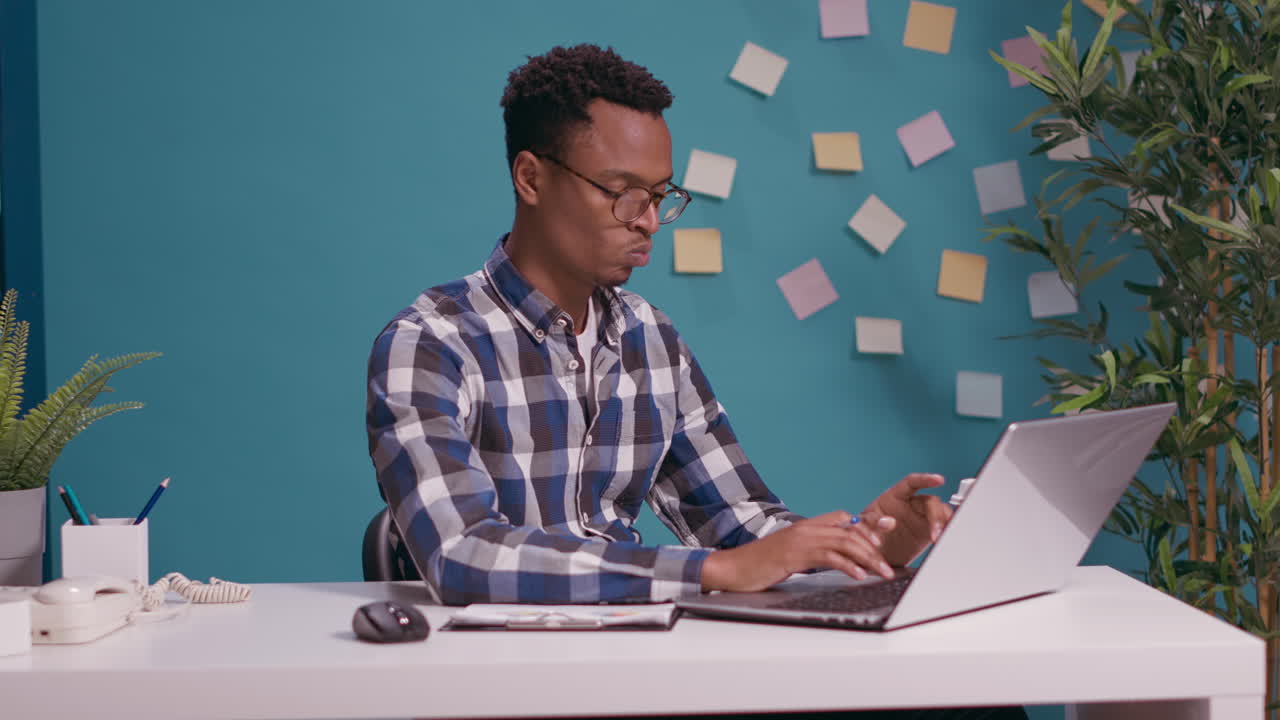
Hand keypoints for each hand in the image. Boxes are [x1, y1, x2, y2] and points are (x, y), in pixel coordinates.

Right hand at [700, 510, 896, 592]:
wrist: (732, 568)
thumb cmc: (760, 565)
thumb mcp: (792, 556)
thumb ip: (813, 553)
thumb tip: (837, 559)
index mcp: (806, 526)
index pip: (844, 519)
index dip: (866, 525)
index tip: (884, 534)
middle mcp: (806, 528)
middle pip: (850, 530)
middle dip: (874, 546)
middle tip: (888, 564)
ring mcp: (800, 540)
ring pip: (844, 542)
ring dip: (867, 558)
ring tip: (882, 572)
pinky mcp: (794, 554)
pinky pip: (828, 557)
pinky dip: (848, 566)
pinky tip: (859, 576)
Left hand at [862, 473, 952, 566]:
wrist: (874, 556)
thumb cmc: (867, 535)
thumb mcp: (864, 526)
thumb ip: (873, 521)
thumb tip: (887, 522)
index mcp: (894, 496)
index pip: (912, 482)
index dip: (925, 479)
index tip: (939, 480)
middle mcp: (911, 504)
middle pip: (930, 502)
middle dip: (935, 515)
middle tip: (935, 531)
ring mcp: (921, 517)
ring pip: (940, 514)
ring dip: (943, 524)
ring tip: (939, 538)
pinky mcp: (928, 532)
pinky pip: (942, 528)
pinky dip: (946, 532)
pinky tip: (945, 539)